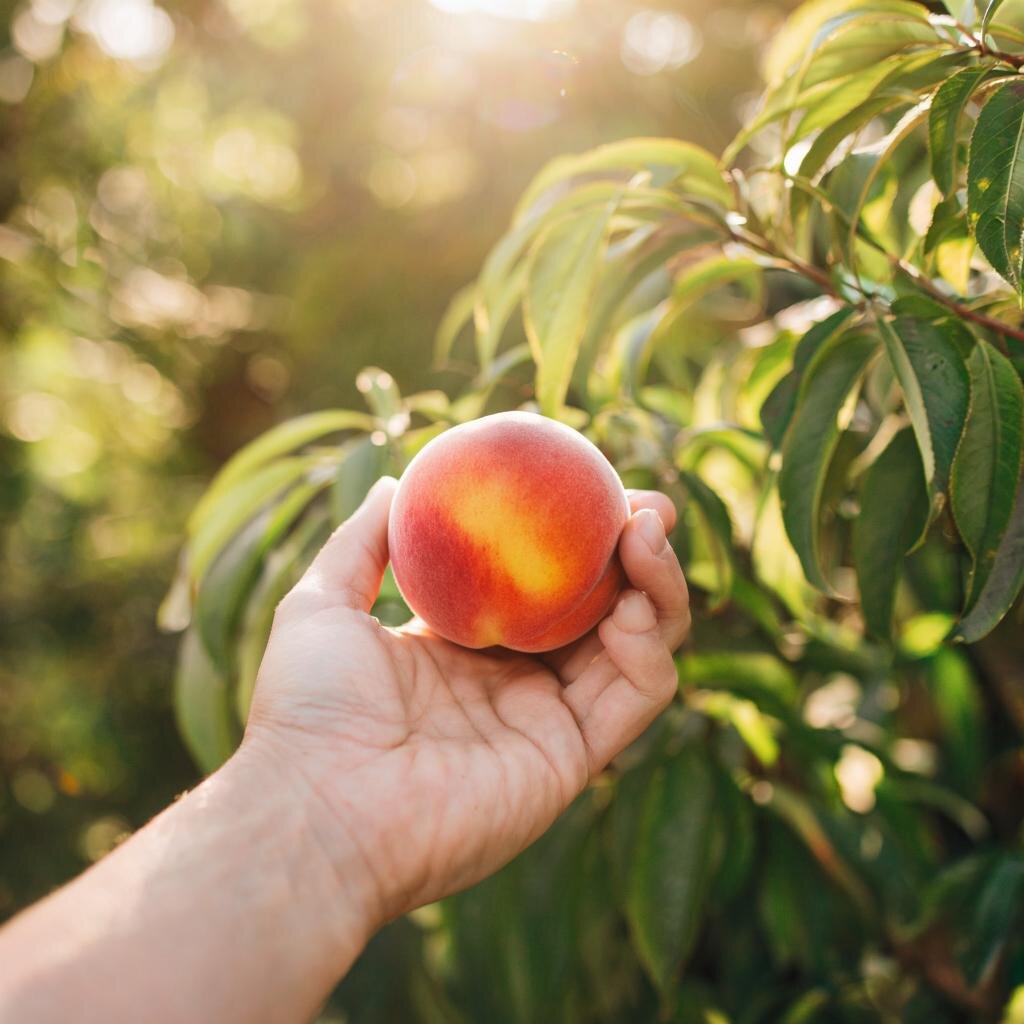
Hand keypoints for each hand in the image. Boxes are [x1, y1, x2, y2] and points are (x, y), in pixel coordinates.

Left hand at [243, 476, 689, 931]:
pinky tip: (634, 602)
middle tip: (646, 505)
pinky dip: (651, 644)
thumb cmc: (309, 708)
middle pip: (602, 607)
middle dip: (636, 552)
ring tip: (646, 532)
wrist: (316, 808)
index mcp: (468, 645)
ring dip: (657, 585)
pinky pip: (637, 694)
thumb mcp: (322, 601)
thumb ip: (363, 541)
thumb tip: (397, 480)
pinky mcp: (573, 758)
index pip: (544, 580)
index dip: (575, 534)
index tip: (592, 483)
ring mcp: (549, 720)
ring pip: (637, 645)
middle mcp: (517, 680)